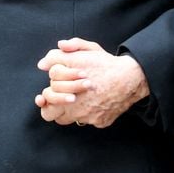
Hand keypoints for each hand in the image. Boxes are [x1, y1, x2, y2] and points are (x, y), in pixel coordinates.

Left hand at [35, 38, 149, 127]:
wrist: (131, 78)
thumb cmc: (107, 63)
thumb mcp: (86, 50)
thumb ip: (62, 54)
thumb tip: (43, 63)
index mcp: (65, 86)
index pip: (46, 95)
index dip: (49, 91)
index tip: (53, 89)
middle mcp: (74, 104)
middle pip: (50, 113)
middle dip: (53, 107)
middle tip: (61, 99)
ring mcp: (87, 116)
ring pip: (69, 119)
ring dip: (70, 111)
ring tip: (79, 100)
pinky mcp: (99, 122)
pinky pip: (90, 121)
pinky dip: (91, 113)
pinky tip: (98, 102)